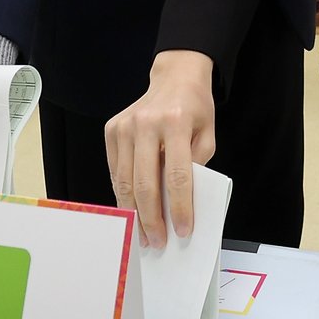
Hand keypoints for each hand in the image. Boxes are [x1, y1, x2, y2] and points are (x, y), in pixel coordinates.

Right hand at [105, 50, 216, 248]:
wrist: (174, 77)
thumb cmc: (194, 108)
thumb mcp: (207, 134)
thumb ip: (196, 166)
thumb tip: (180, 203)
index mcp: (176, 123)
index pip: (176, 176)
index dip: (179, 207)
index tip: (182, 230)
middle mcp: (146, 124)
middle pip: (145, 183)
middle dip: (151, 218)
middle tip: (158, 241)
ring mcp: (124, 126)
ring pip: (123, 181)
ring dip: (133, 212)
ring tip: (142, 235)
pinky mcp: (111, 130)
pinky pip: (114, 170)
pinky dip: (122, 193)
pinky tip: (131, 209)